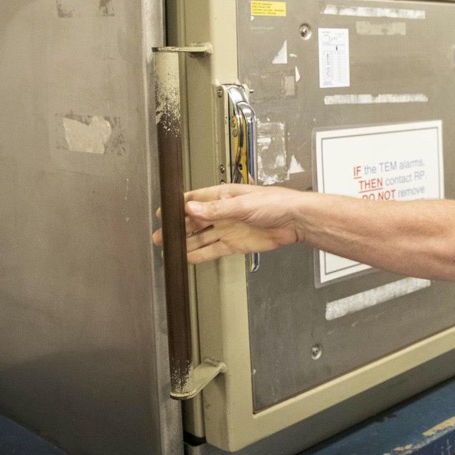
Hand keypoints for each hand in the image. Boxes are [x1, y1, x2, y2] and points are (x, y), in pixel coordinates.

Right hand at [152, 184, 303, 263]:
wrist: (294, 221)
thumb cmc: (274, 203)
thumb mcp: (242, 204)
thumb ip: (216, 209)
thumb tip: (190, 207)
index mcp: (223, 196)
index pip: (195, 199)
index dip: (178, 206)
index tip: (163, 213)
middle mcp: (223, 213)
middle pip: (194, 221)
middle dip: (177, 228)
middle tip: (160, 236)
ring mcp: (228, 229)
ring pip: (201, 238)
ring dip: (185, 243)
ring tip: (168, 249)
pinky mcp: (235, 244)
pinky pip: (213, 250)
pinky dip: (200, 255)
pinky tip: (187, 258)